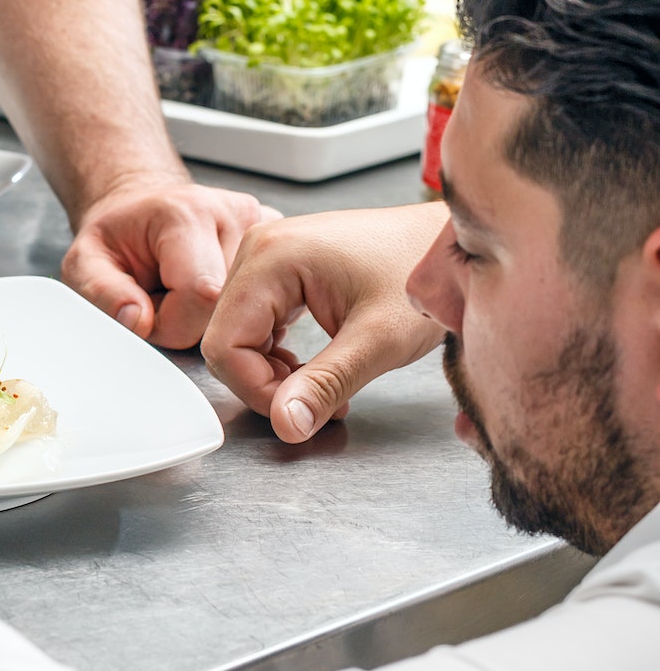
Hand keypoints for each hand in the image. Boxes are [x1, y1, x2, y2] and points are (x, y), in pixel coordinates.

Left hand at [62, 176, 281, 347]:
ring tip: (186, 293)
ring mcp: (264, 227)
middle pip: (229, 308)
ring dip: (214, 317)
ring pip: (253, 310)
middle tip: (165, 299)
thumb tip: (138, 320)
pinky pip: (265, 302)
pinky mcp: (279, 243)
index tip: (150, 312)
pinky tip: (212, 292)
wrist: (144, 209)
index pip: (200, 296)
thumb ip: (103, 293)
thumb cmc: (119, 235)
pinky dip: (238, 309)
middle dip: (191, 323)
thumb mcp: (85, 262)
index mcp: (186, 214)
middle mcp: (234, 215)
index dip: (171, 323)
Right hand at [200, 205, 447, 440]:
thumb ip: (326, 384)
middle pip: (228, 341)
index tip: (301, 410)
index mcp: (270, 257)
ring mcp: (268, 257)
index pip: (224, 345)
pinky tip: (318, 365)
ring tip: (327, 384)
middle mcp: (258, 250)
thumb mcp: (378, 339)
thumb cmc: (421, 269)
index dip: (256, 389)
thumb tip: (285, 425)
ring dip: (276, 373)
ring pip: (241, 336)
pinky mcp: (281, 269)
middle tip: (321, 401)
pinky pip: (259, 324)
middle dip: (268, 383)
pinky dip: (281, 356)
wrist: (447, 245)